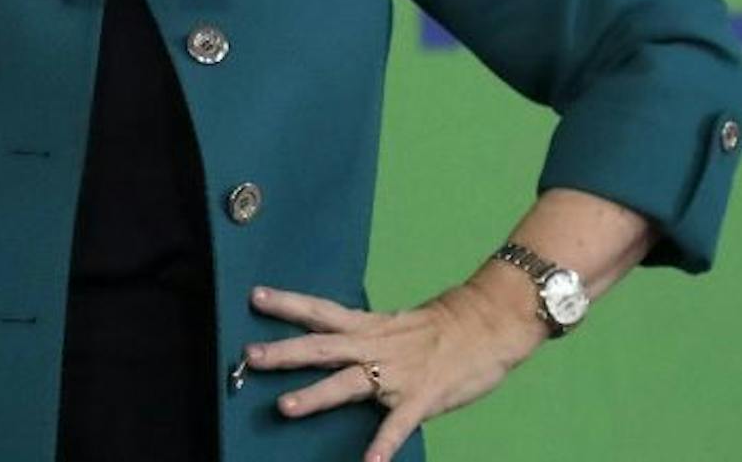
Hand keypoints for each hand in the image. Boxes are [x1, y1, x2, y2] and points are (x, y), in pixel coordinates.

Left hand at [247, 280, 544, 461]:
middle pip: (322, 346)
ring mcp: (397, 372)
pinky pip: (398, 424)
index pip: (321, 311)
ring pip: (348, 383)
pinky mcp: (422, 397)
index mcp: (370, 325)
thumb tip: (335, 341)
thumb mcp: (396, 324)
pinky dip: (383, 446)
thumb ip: (366, 336)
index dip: (288, 303)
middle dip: (284, 352)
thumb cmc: (444, 326)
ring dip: (315, 396)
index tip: (255, 296)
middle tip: (250, 355)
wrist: (491, 322)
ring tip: (284, 407)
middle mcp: (376, 345)